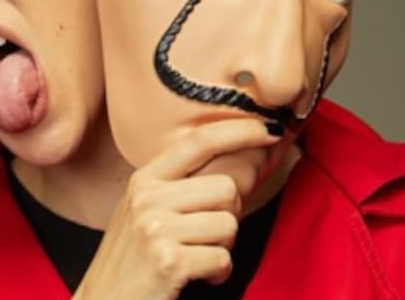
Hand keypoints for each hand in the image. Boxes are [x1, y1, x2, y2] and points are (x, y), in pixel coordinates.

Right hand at [73, 118, 279, 299]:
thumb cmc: (133, 260)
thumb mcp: (146, 212)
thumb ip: (181, 186)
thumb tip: (244, 162)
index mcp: (145, 179)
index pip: (199, 141)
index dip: (240, 131)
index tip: (270, 129)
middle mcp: (147, 198)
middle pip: (226, 189)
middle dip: (229, 216)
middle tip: (207, 237)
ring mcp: (156, 228)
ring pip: (229, 224)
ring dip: (223, 247)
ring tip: (198, 257)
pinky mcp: (168, 260)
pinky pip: (223, 258)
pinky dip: (218, 272)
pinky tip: (198, 275)